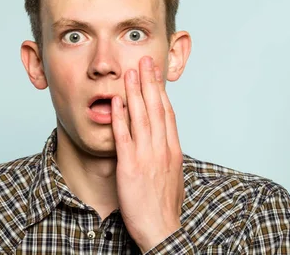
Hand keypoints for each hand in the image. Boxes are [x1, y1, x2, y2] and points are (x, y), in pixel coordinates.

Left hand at [111, 56, 184, 252]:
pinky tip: (116, 101)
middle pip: (156, 108)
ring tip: (130, 71)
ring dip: (135, 91)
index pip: (167, 113)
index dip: (161, 91)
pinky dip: (120, 116)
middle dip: (149, 82)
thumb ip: (166, 154)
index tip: (156, 73)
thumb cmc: (165, 206)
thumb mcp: (172, 175)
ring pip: (141, 116)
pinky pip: (124, 136)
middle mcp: (162, 148)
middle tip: (145, 60)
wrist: (161, 229)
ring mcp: (146, 155)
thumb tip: (163, 140)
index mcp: (173, 150)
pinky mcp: (130, 165)